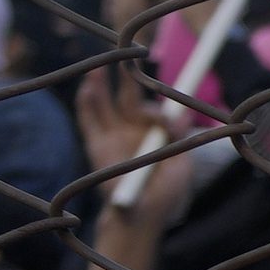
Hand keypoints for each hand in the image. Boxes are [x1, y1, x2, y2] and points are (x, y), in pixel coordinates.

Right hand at [73, 64, 195, 221]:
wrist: (141, 216)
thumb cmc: (166, 195)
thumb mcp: (181, 165)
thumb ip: (178, 138)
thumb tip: (174, 114)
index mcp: (156, 134)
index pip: (155, 105)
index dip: (156, 91)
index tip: (158, 74)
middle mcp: (134, 131)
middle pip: (128, 97)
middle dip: (127, 76)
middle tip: (126, 52)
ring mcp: (114, 136)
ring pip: (105, 103)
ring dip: (101, 84)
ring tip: (99, 65)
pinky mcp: (96, 145)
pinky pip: (89, 119)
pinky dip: (87, 103)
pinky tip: (88, 86)